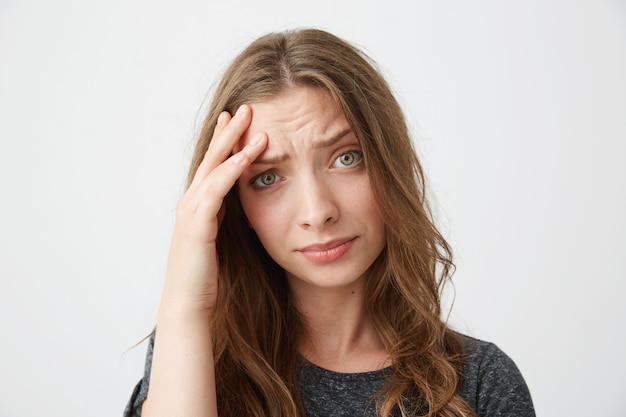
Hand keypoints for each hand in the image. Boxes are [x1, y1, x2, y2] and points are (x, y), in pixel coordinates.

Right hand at [161, 105, 266, 311]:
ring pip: (213, 167)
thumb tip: (240, 206)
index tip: (237, 120)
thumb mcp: (220, 239)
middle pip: (211, 158)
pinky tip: (247, 155)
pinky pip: (217, 189)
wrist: (188, 303)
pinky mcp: (197, 224)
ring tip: (249, 120)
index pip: (213, 166)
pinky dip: (232, 170)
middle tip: (243, 107)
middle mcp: (191, 202)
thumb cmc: (205, 275)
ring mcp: (191, 211)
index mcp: (198, 206)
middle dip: (227, 131)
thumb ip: (225, 218)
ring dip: (232, 142)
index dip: (224, 142)